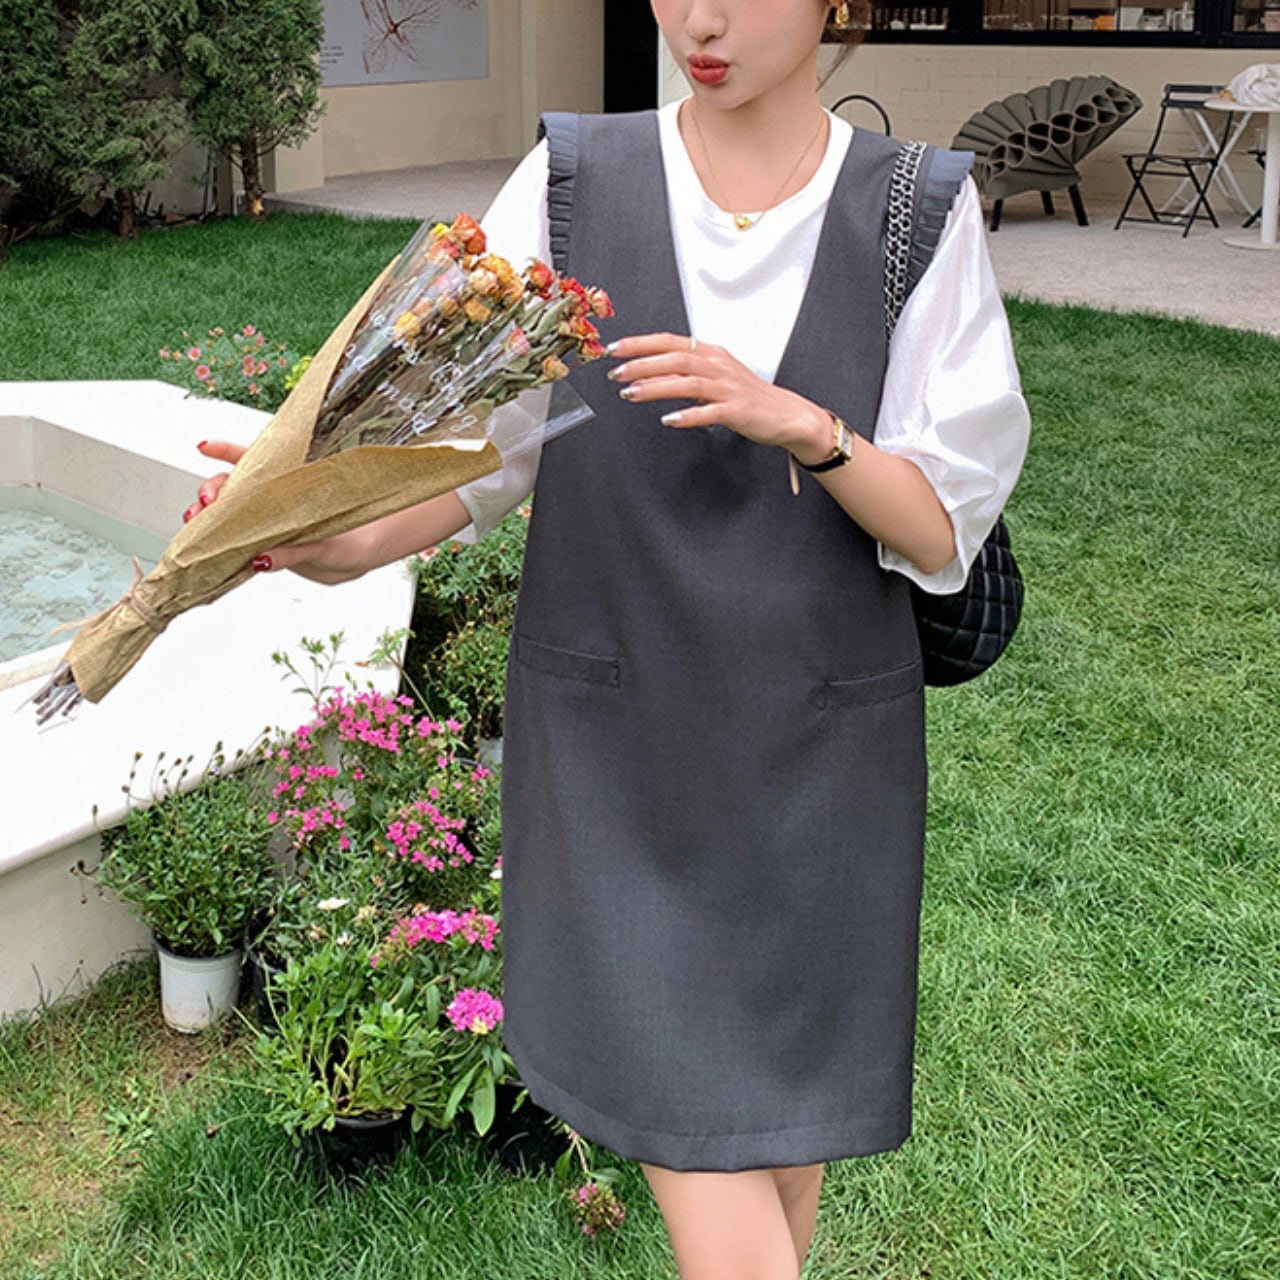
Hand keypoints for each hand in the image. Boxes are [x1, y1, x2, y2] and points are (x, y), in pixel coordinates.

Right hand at [182, 439, 370, 582]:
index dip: (227, 451)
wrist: (356, 561)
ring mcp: (264, 520)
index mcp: (289, 486)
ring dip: (204, 516)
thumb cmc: (347, 541)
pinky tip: (202, 546)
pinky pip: (232, 538)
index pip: (254, 461)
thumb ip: (292, 552)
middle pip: (231, 487)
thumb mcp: (324, 546)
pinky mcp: (261, 542)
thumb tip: (260, 559)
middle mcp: (272, 500)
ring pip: (226, 512)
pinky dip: (214, 542)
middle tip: (206, 503)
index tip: (205, 446)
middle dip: (211, 491)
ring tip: (194, 522)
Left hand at [606, 332, 831, 464]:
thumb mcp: (716, 376)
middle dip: (642, 364)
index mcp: (711, 354)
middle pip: (675, 358)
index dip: (641, 344)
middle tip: (616, 372)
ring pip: (687, 382)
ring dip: (656, 387)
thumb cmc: (749, 396)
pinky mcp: (737, 410)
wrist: (786, 414)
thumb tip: (650, 373)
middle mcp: (718, 366)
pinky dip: (688, 415)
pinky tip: (669, 420)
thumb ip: (685, 373)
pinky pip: (709, 412)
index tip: (616, 349)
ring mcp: (728, 388)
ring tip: (631, 394)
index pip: (670, 341)